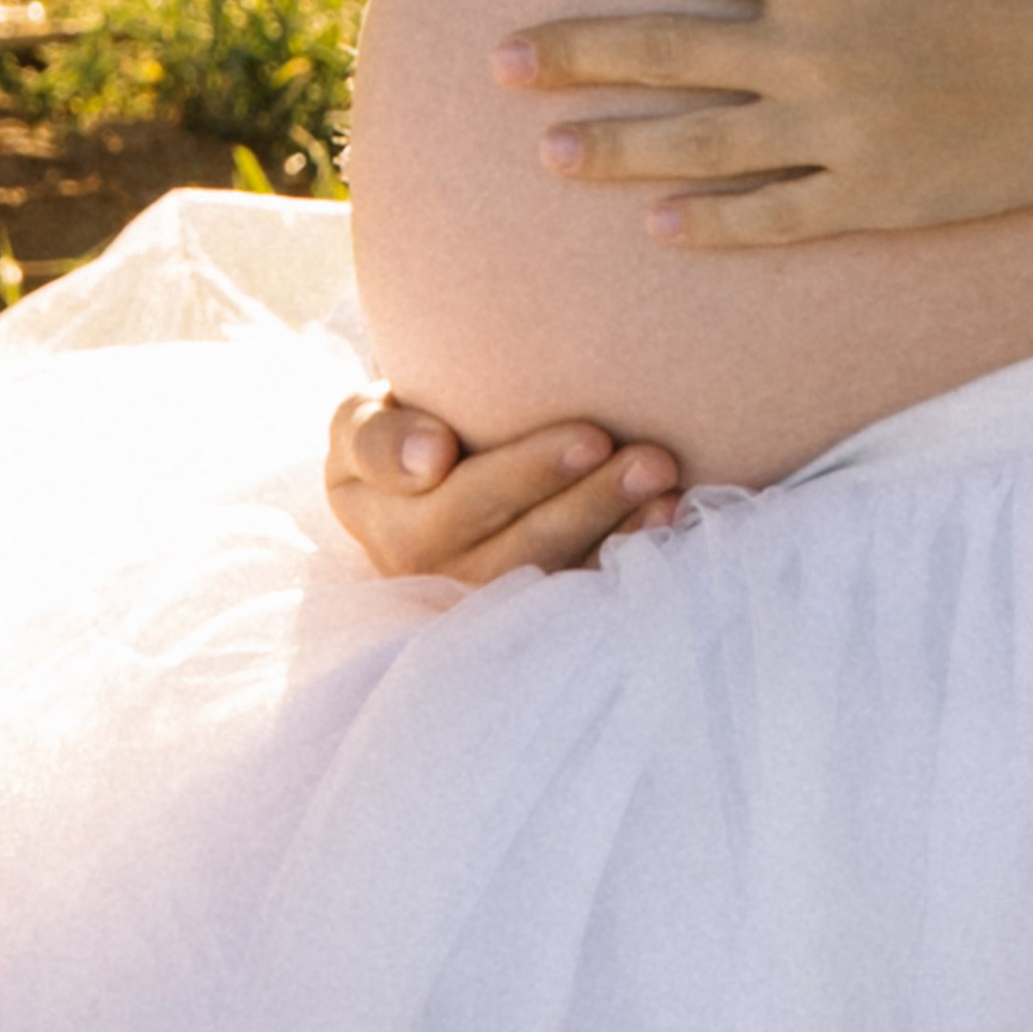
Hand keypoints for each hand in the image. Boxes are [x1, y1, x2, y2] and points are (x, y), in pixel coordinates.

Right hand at [324, 391, 683, 582]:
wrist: (424, 468)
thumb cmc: (398, 432)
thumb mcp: (362, 423)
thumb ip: (377, 438)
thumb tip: (431, 461)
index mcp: (387, 530)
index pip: (455, 505)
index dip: (524, 475)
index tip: (590, 435)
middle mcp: (435, 579)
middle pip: (517, 547)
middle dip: (588, 500)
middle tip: (651, 455)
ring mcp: (486, 600)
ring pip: (556, 573)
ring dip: (616, 528)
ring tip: (664, 479)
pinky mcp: (532, 608)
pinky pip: (583, 588)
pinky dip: (630, 550)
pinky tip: (670, 512)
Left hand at [492, 0, 1032, 247]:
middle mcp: (813, 47)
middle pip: (668, 49)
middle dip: (574, 53)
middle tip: (496, 63)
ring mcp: (844, 130)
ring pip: (702, 143)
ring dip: (618, 147)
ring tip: (549, 153)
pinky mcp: (884, 195)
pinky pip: (779, 216)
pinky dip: (716, 223)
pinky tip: (660, 228)